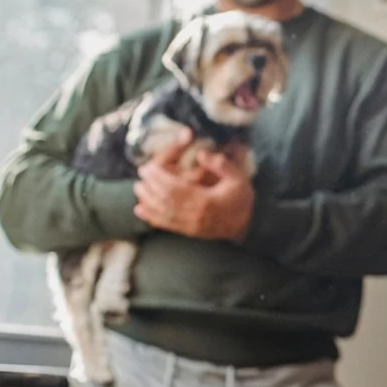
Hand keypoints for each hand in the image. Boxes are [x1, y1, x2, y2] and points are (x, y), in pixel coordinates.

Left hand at [134, 141, 254, 240]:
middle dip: (150, 185)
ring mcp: (190, 225)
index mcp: (205, 200)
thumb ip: (221, 164)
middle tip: (142, 173)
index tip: (149, 167)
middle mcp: (194, 214)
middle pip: (164, 199)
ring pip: (161, 212)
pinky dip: (150, 217)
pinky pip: (165, 225)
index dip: (158, 178)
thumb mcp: (238, 178)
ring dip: (147, 199)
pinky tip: (140, 210)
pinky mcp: (188, 232)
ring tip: (139, 187)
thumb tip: (201, 154)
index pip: (174, 188)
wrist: (248, 226)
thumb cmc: (242, 200)